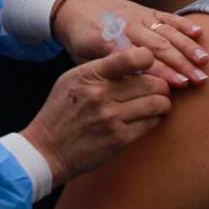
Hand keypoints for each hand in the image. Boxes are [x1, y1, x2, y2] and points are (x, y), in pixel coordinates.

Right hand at [21, 47, 171, 184]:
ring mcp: (111, 118)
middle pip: (152, 83)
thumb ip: (101, 69)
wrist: (46, 150)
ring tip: (158, 104)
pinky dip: (154, 120)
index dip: (148, 59)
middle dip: (160, 86)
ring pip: (157, 104)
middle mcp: (101, 94)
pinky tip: (147, 119)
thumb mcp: (72, 80)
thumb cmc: (60, 112)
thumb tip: (135, 60)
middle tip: (159, 89)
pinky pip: (150, 124)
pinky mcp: (119, 139)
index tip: (149, 65)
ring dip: (162, 104)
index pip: (131, 58)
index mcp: (89, 74)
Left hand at [52, 0, 208, 87]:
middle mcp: (128, 27)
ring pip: (167, 32)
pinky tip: (199, 32)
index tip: (178, 85)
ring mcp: (139, 17)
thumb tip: (132, 88)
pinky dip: (183, 24)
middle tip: (199, 79)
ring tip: (204, 61)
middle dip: (181, 64)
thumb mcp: (84, 60)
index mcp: (110, 42)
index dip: (160, 72)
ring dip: (188, 47)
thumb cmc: (81, 40)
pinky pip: (167, 16)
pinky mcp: (146, 11)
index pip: (140, 60)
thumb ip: (108, 72)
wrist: (75, 7)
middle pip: (159, 47)